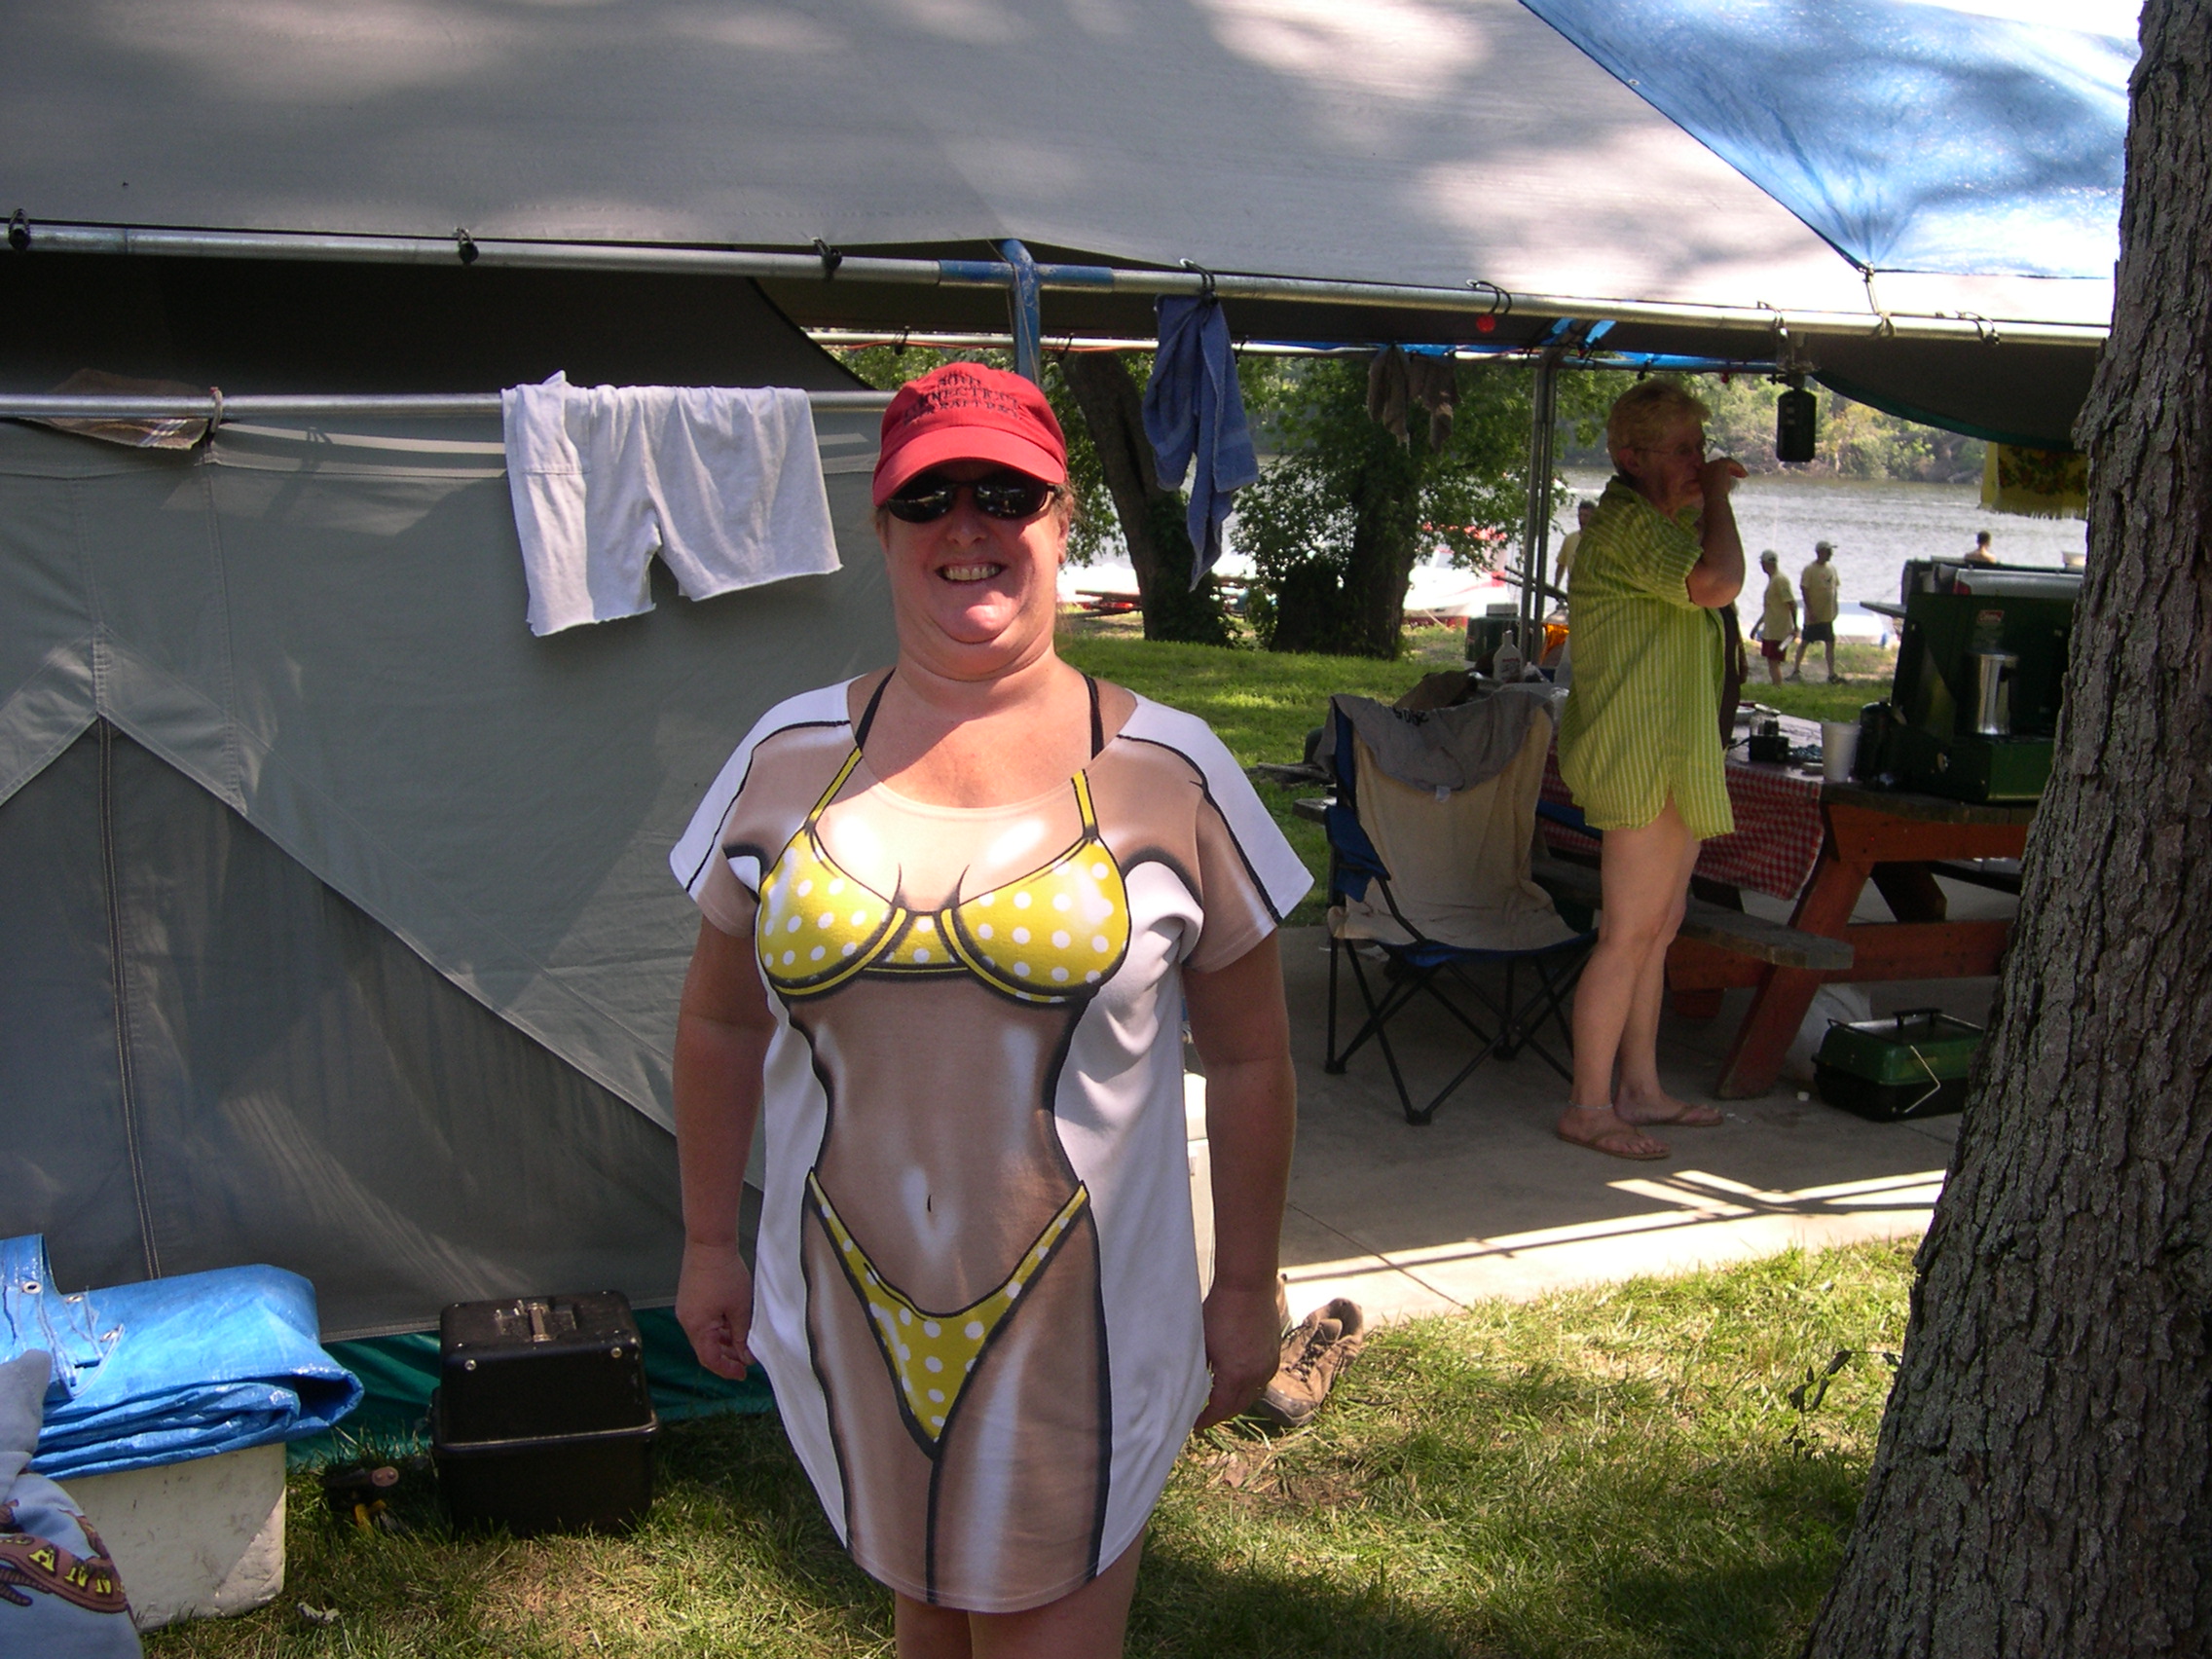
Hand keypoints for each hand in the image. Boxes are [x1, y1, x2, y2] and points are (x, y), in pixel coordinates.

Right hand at [676, 1239, 755, 1379]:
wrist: (709, 1244)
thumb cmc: (724, 1272)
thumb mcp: (739, 1308)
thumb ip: (742, 1335)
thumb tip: (746, 1354)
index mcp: (697, 1327)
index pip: (710, 1359)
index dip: (726, 1369)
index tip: (742, 1373)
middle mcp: (687, 1321)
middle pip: (706, 1349)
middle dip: (726, 1357)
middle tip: (745, 1361)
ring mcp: (687, 1310)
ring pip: (705, 1336)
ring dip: (723, 1342)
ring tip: (743, 1344)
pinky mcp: (690, 1300)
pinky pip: (703, 1323)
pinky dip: (717, 1329)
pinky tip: (733, 1327)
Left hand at [1194, 1277, 1281, 1429]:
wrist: (1247, 1286)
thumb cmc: (1219, 1311)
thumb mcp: (1202, 1343)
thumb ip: (1200, 1368)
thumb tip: (1193, 1385)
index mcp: (1235, 1375)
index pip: (1220, 1409)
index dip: (1207, 1419)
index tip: (1196, 1424)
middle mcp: (1256, 1375)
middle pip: (1238, 1406)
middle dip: (1221, 1414)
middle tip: (1206, 1416)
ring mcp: (1268, 1365)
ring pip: (1252, 1395)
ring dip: (1236, 1401)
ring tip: (1221, 1401)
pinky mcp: (1274, 1354)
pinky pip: (1262, 1381)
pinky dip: (1249, 1388)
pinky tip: (1238, 1383)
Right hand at [1699, 455, 1747, 498]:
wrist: (1714, 496)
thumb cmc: (1715, 496)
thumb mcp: (1716, 487)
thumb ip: (1719, 480)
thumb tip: (1727, 478)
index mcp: (1703, 472)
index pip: (1715, 467)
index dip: (1725, 471)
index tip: (1732, 476)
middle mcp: (1707, 466)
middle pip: (1722, 463)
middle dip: (1731, 468)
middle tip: (1739, 475)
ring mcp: (1713, 463)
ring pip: (1728, 462)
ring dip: (1736, 468)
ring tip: (1744, 475)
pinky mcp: (1721, 463)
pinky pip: (1732, 463)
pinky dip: (1739, 468)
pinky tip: (1745, 475)